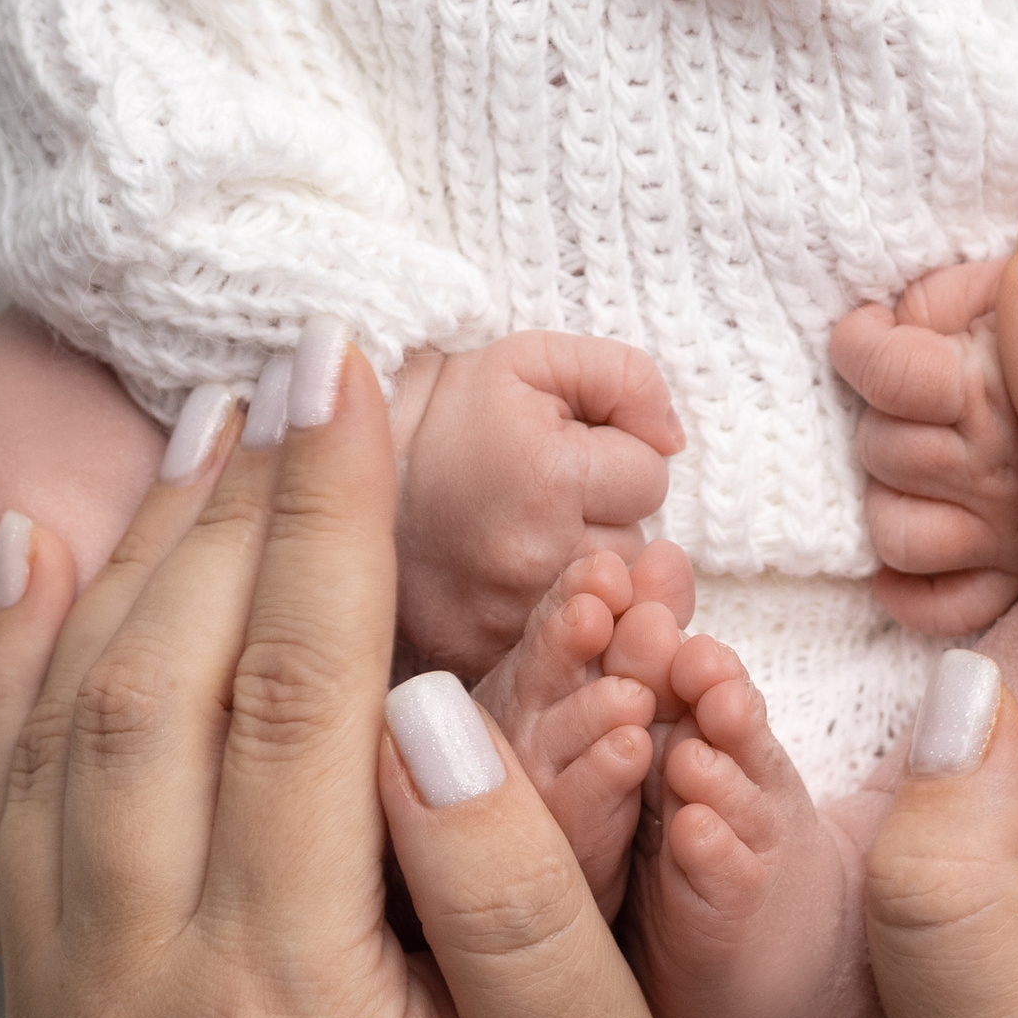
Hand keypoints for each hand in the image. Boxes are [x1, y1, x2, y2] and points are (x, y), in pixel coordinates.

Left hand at [0, 341, 700, 1017]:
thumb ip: (524, 894)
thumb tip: (431, 702)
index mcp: (286, 1011)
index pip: (291, 694)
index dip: (329, 515)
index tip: (359, 372)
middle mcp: (137, 1006)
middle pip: (158, 681)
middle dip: (236, 499)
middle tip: (303, 359)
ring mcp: (70, 1016)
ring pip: (66, 724)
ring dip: (135, 554)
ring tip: (215, 418)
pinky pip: (8, 808)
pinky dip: (24, 663)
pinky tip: (58, 550)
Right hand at [394, 332, 682, 678]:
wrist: (344, 462)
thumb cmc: (448, 408)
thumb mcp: (533, 358)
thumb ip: (626, 379)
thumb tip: (673, 438)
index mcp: (546, 478)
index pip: (651, 479)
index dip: (616, 458)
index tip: (563, 453)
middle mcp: (529, 560)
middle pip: (635, 550)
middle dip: (605, 520)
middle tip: (540, 498)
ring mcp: (502, 620)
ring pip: (605, 602)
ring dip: (582, 573)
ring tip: (521, 536)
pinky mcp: (479, 658)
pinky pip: (560, 648)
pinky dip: (547, 620)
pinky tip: (511, 583)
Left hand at [829, 257, 1017, 633]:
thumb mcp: (998, 284)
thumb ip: (937, 300)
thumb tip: (880, 324)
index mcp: (1010, 384)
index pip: (894, 375)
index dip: (865, 349)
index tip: (871, 335)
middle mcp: (1008, 469)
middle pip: (887, 452)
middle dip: (886, 420)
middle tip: (923, 402)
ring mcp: (1010, 536)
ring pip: (897, 532)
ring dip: (896, 498)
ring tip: (927, 468)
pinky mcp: (1011, 585)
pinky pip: (939, 606)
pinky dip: (912, 586)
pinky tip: (925, 540)